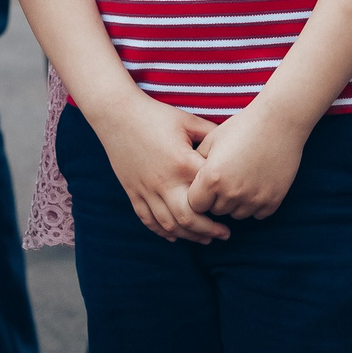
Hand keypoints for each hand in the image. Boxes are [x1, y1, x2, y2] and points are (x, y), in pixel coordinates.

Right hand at [85, 93, 227, 243]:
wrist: (116, 114)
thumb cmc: (155, 115)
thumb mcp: (188, 121)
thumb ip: (211, 134)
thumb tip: (234, 144)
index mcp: (183, 163)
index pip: (207, 193)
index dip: (222, 203)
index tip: (233, 206)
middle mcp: (164, 181)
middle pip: (188, 219)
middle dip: (209, 231)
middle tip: (225, 234)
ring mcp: (146, 189)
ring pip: (168, 224)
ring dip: (189, 235)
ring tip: (205, 238)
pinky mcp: (133, 192)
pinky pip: (147, 219)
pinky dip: (161, 231)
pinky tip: (174, 236)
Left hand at [186, 101, 308, 220]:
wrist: (279, 120)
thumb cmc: (242, 126)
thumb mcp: (212, 140)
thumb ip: (195, 163)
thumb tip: (187, 181)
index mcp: (212, 178)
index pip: (194, 205)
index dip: (198, 195)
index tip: (205, 184)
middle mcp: (232, 193)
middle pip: (216, 210)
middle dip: (217, 199)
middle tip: (226, 178)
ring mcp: (254, 199)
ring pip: (237, 214)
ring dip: (236, 203)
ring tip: (242, 179)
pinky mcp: (272, 200)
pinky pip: (257, 213)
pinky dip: (255, 203)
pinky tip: (257, 183)